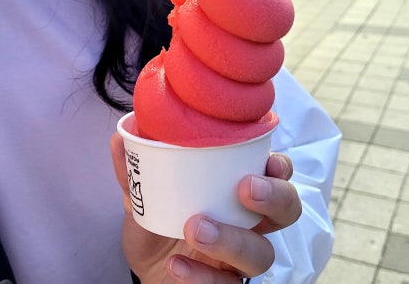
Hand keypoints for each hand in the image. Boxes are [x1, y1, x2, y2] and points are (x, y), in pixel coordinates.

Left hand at [110, 133, 301, 282]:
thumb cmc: (157, 226)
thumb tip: (120, 137)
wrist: (145, 271)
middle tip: (245, 190)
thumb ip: (134, 171)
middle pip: (288, 210)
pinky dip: (201, 276)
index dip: (280, 168)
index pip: (277, 174)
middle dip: (275, 198)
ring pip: (263, 254)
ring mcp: (240, 260)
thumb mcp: (141, 197)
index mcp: (237, 192)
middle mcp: (249, 224)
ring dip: (232, 239)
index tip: (266, 162)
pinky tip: (176, 265)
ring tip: (195, 227)